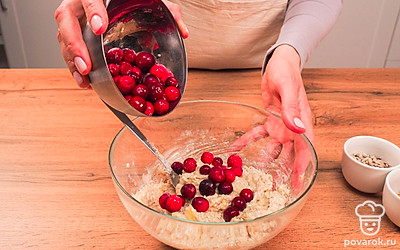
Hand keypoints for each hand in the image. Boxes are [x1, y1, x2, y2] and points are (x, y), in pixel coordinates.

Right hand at [55, 0, 188, 87]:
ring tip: (84, 78)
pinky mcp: (73, 31)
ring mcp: (75, 16)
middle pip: (67, 18)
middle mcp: (80, 2)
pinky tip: (84, 79)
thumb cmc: (132, 0)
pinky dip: (73, 65)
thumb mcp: (151, 0)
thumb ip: (168, 11)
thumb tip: (183, 32)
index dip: (92, 11)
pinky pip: (66, 47)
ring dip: (72, 60)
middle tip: (87, 65)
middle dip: (75, 44)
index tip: (99, 28)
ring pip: (62, 35)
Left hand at [231, 45, 314, 192]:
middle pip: (290, 156)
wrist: (278, 65)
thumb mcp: (289, 90)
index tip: (297, 183)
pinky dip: (246, 143)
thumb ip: (292, 110)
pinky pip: (257, 136)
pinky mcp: (269, 122)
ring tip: (252, 175)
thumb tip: (299, 129)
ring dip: (264, 162)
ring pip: (273, 150)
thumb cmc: (287, 74)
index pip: (305, 150)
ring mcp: (281, 127)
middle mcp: (292, 130)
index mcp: (302, 123)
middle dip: (284, 172)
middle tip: (274, 188)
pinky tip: (234, 150)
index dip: (302, 168)